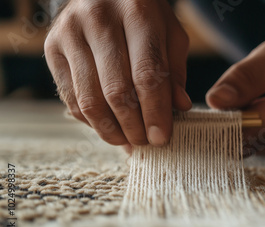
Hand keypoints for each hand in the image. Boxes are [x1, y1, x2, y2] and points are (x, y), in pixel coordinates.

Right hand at [44, 0, 191, 146]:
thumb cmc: (145, 16)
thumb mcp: (170, 34)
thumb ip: (176, 70)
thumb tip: (179, 108)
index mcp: (137, 13)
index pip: (147, 74)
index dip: (155, 112)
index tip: (161, 138)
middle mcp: (99, 19)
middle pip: (117, 90)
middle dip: (133, 126)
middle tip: (146, 142)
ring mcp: (70, 32)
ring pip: (90, 99)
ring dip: (110, 130)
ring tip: (127, 140)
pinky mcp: (51, 47)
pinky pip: (70, 97)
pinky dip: (90, 121)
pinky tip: (108, 126)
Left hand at [206, 36, 264, 165]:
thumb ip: (249, 74)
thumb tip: (215, 101)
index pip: (249, 126)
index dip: (220, 124)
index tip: (201, 118)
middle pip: (251, 144)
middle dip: (228, 130)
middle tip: (219, 113)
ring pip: (259, 153)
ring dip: (245, 136)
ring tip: (249, 113)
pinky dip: (263, 142)